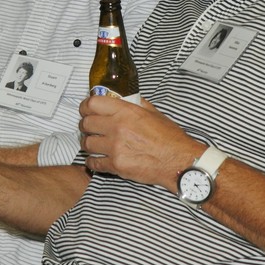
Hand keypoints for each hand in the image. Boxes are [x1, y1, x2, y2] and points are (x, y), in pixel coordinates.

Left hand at [79, 94, 201, 190]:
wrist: (179, 161)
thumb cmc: (169, 137)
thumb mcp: (154, 113)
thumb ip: (135, 104)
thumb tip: (122, 98)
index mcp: (126, 112)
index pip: (92, 104)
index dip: (85, 106)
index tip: (86, 110)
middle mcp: (118, 128)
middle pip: (86, 123)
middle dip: (85, 125)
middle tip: (90, 128)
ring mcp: (116, 147)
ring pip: (87, 144)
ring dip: (88, 143)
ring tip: (94, 144)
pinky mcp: (116, 165)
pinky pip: (93, 163)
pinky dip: (92, 162)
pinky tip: (97, 160)